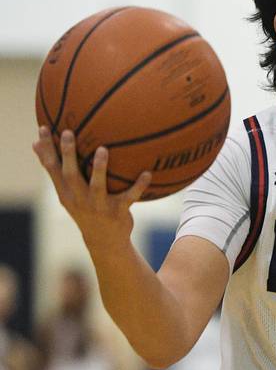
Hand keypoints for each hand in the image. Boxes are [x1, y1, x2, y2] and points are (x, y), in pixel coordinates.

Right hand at [32, 127, 150, 248]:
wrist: (104, 241)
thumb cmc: (85, 209)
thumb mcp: (67, 193)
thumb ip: (55, 170)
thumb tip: (35, 143)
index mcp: (65, 193)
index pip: (52, 169)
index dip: (46, 150)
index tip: (43, 127)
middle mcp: (79, 200)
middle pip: (70, 176)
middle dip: (67, 155)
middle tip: (67, 133)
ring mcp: (98, 206)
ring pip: (97, 187)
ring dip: (99, 168)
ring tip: (102, 149)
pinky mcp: (117, 212)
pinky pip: (129, 197)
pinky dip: (139, 186)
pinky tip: (147, 173)